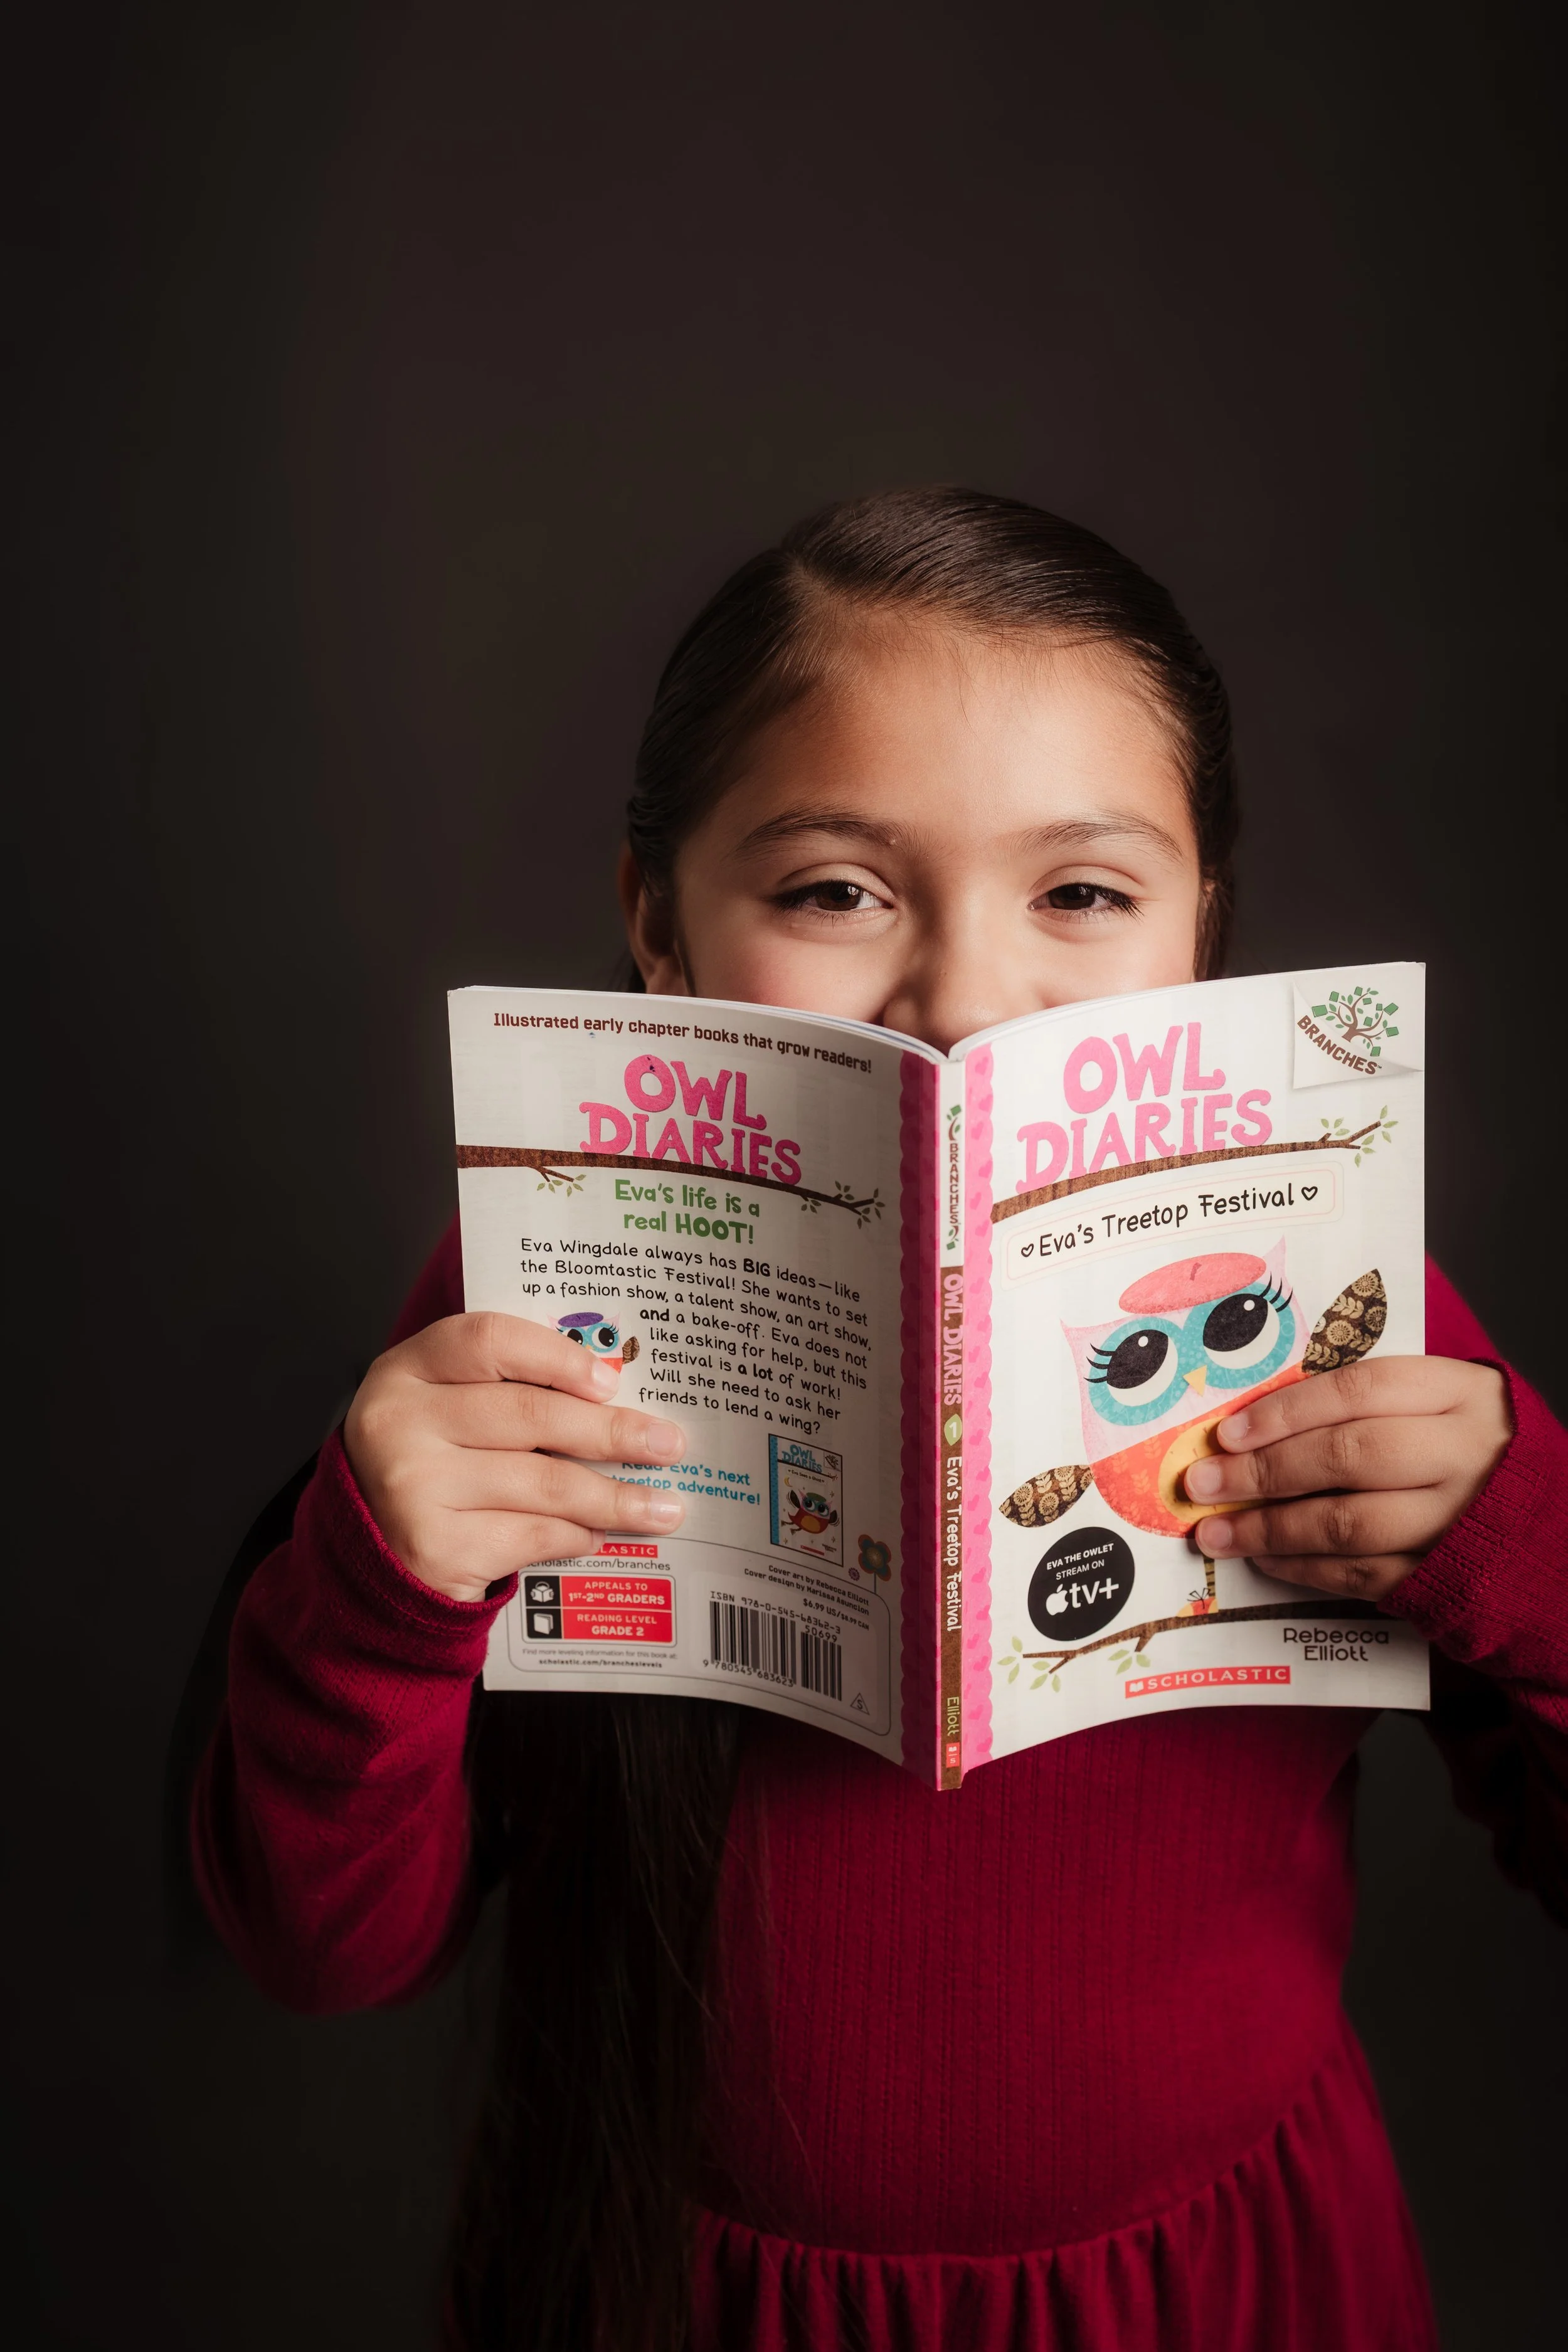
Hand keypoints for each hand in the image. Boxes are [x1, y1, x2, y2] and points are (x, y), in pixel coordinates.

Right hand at [343, 1312, 686, 1601]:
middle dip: (612, 1432)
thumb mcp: (449, 1409)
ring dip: (615, 1497)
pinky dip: (575, 1535)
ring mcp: (411, 1487)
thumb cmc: (429, 1467)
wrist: (366, 1556)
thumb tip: (614, 1391)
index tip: (611, 1380)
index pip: (488, 1340)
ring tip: (663, 1506)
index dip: (557, 1356)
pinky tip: (599, 1535)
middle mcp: (398, 1422)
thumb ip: (508, 1389)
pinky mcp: (433, 1548)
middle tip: (667, 1444)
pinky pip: (531, 1534)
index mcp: (406, 1369)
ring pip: (542, 1482)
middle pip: (529, 1414)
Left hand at [1183, 1356, 1511, 1601]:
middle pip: (1348, 1456)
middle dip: (1263, 1473)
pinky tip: (1266, 1558)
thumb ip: (1369, 1405)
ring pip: (1348, 1524)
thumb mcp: (1441, 1404)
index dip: (1285, 1410)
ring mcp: (1458, 1521)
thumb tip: (1260, 1422)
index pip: (1359, 1389)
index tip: (1227, 1432)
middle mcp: (1464, 1454)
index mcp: (1461, 1394)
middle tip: (1202, 1483)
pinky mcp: (1447, 1578)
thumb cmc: (1475, 1452)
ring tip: (1217, 1532)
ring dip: (1270, 1529)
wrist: (1552, 1530)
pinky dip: (1305, 1569)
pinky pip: (1363, 1575)